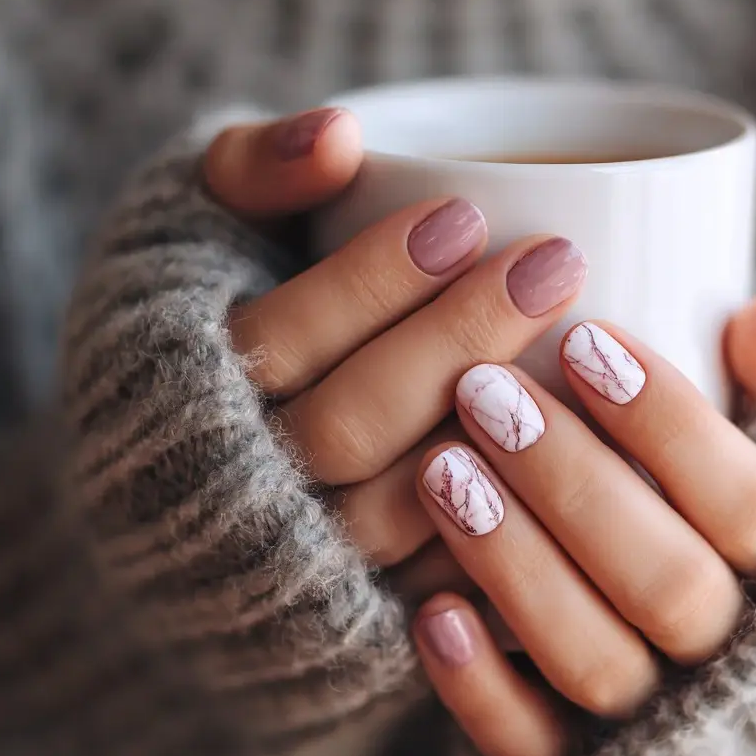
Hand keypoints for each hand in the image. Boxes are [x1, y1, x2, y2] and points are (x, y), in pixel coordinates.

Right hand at [204, 109, 587, 569]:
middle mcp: (227, 493)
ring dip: (494, 437)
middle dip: (457, 341)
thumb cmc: (199, 326)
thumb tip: (340, 133)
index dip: (374, 281)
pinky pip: (426, 597)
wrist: (178, 486)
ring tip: (581, 350)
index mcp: (174, 396)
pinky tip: (567, 463)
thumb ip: (248, 170)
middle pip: (349, 428)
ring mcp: (289, 572)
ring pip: (393, 520)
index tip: (468, 216)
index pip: (279, 341)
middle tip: (555, 264)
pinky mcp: (345, 622)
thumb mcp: (190, 227)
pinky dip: (496, 536)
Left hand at [410, 303, 755, 755]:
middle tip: (484, 390)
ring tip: (441, 467)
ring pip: (594, 662)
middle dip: (570, 482)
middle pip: (664, 583)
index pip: (750, 503)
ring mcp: (656, 718)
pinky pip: (535, 747)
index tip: (583, 339)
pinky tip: (431, 613)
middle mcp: (734, 654)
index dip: (668, 423)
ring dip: (515, 566)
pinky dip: (482, 690)